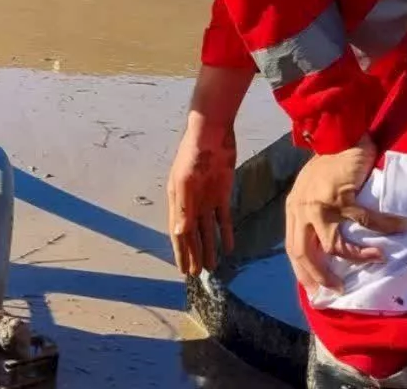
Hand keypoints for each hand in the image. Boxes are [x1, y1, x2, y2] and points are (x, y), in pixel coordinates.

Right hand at [167, 117, 236, 275]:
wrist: (212, 132)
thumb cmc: (194, 154)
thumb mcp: (185, 180)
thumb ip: (183, 207)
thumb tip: (180, 233)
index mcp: (177, 199)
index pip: (178, 232)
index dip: (180, 251)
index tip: (183, 270)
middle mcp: (191, 201)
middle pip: (192, 233)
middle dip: (194, 253)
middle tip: (198, 274)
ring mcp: (207, 198)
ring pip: (207, 229)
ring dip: (209, 246)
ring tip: (212, 266)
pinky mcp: (223, 192)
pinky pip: (224, 217)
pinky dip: (226, 232)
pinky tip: (229, 247)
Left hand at [285, 134, 403, 292]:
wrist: (338, 134)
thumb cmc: (328, 165)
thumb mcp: (311, 191)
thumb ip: (313, 215)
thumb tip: (326, 246)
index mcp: (294, 208)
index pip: (292, 246)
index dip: (302, 271)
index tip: (314, 290)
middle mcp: (302, 208)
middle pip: (304, 252)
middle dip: (320, 276)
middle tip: (338, 289)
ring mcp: (321, 204)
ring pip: (335, 245)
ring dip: (358, 257)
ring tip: (377, 258)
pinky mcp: (342, 196)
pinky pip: (365, 222)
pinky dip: (383, 229)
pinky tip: (396, 230)